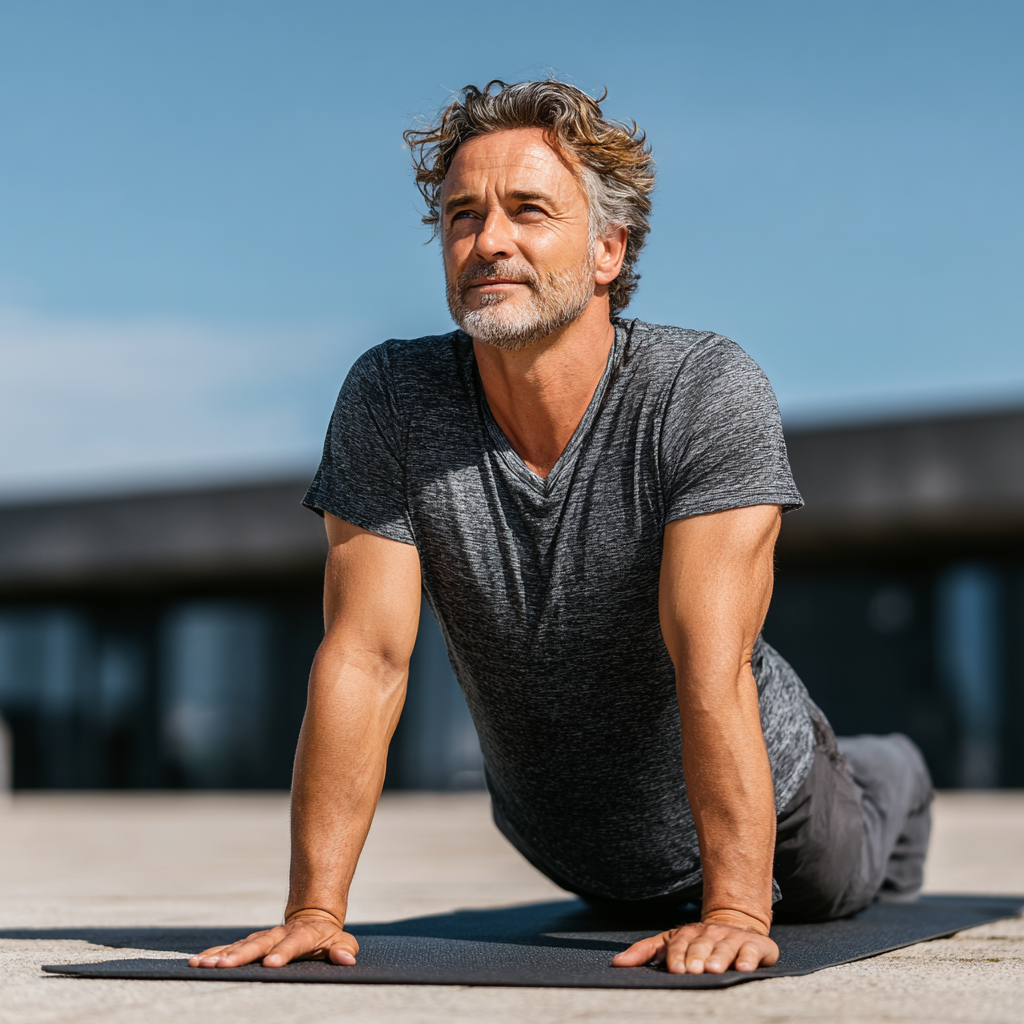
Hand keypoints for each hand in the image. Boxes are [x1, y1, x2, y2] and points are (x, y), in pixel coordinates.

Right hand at [188, 911, 358, 967]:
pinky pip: (229, 948)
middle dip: (240, 955)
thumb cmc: (327, 938)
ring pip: (239, 946)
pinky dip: (213, 954)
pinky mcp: (250, 943)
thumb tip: (347, 959)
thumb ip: (342, 950)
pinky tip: (195, 962)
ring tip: (200, 964)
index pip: (292, 944)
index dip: (283, 953)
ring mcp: (262, 938)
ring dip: (220, 955)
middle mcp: (277, 935)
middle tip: (223, 965)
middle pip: (258, 945)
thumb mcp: (340, 942)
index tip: (271, 963)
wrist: (311, 916)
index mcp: (301, 936)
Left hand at [611, 917, 778, 973]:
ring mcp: (734, 939)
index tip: (675, 969)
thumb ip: (644, 952)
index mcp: (688, 934)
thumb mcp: (669, 944)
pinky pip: (752, 951)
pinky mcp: (757, 946)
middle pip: (702, 946)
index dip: (677, 956)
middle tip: (694, 971)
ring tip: (715, 969)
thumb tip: (616, 963)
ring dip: (720, 958)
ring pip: (725, 947)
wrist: (735, 925)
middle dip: (697, 958)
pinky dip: (748, 958)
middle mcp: (711, 934)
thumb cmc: (696, 943)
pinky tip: (743, 967)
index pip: (680, 944)